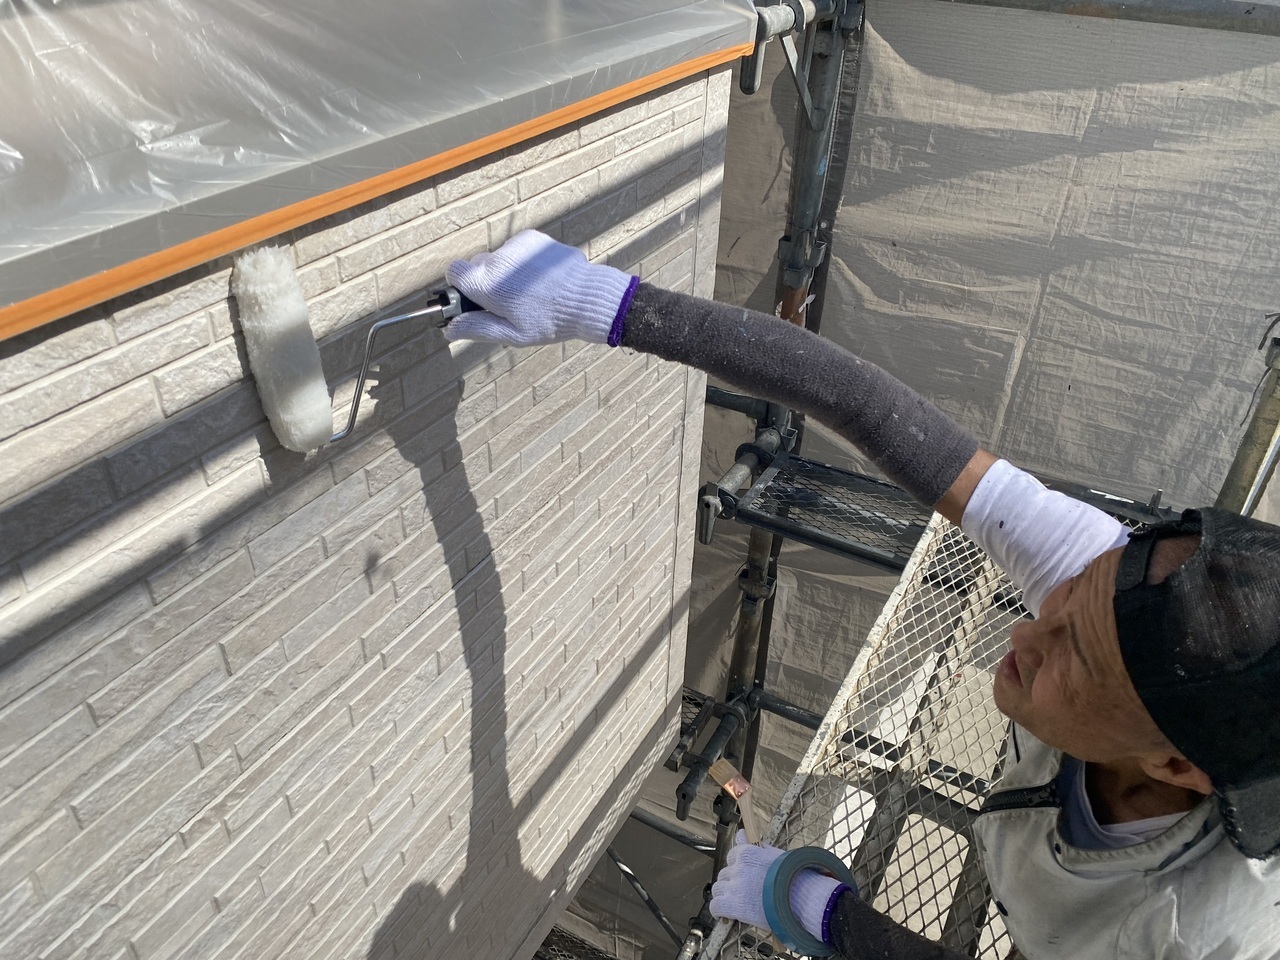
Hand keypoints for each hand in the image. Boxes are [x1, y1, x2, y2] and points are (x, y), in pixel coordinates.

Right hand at [444, 230, 636, 345]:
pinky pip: (516, 249)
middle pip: (476, 265)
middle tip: (508, 301)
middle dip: (486, 281)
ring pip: (498, 258)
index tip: (475, 299)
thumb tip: (450, 329)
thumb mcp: (512, 334)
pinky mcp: (532, 238)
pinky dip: (522, 261)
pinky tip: (540, 278)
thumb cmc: (549, 321)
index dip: (462, 287)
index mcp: (486, 283)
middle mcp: (496, 259)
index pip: (454, 272)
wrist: (586, 298)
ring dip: (506, 271)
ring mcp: (515, 245)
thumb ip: (477, 328)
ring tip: (530, 291)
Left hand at [710, 832, 844, 940]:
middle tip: (746, 893)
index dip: (738, 868)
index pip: (732, 857)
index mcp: (747, 853)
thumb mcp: (774, 855)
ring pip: (718, 889)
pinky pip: (715, 906)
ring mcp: (734, 886)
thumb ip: (754, 846)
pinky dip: (719, 911)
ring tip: (740, 904)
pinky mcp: (732, 904)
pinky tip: (727, 916)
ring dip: (726, 896)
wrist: (801, 898)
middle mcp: (738, 867)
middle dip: (732, 883)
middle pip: (724, 874)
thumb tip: (741, 833)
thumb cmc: (792, 877)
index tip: (746, 877)